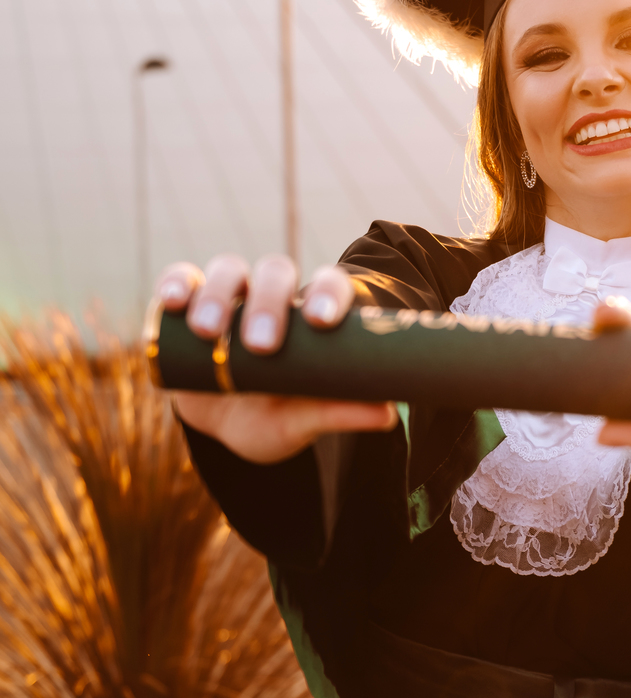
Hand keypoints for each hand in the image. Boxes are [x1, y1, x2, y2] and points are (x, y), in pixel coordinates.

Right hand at [150, 254, 397, 463]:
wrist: (223, 426)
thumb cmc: (274, 418)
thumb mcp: (302, 422)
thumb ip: (340, 413)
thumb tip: (388, 414)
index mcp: (310, 317)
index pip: (328, 285)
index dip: (328, 293)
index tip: (323, 320)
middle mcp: (271, 297)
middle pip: (275, 273)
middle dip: (268, 305)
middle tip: (262, 346)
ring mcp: (228, 297)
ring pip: (227, 271)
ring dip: (218, 296)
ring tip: (209, 332)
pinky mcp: (187, 303)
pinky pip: (181, 280)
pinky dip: (177, 284)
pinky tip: (174, 302)